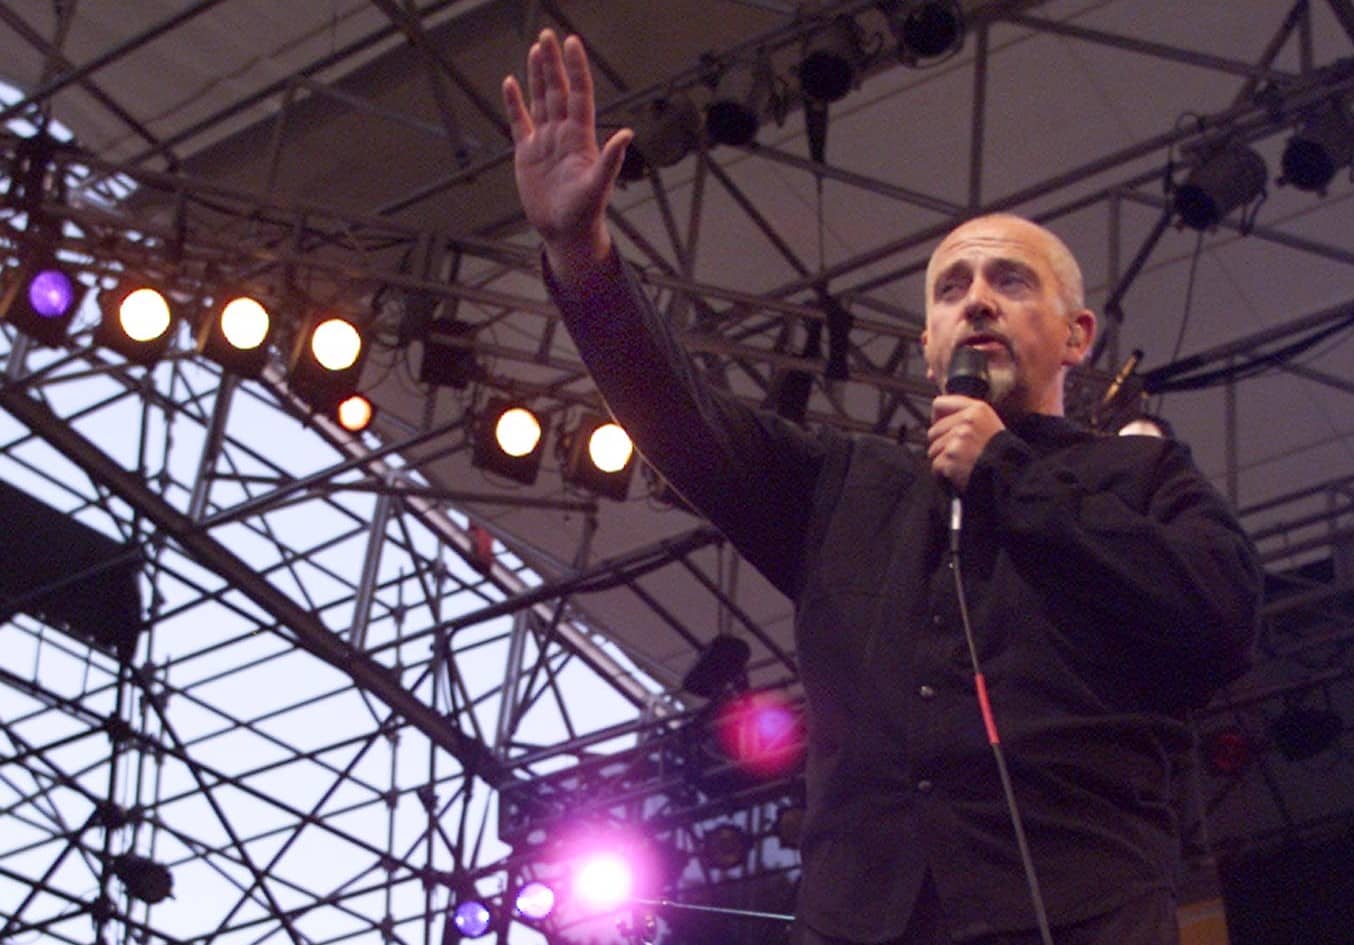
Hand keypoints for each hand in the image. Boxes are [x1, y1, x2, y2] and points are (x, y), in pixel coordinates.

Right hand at [501, 30, 632, 282]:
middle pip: (558, 91)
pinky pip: (520, 122)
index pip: (578, 94)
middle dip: (553, 63)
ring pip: (541, 101)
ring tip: (536, 48)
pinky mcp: (528, 154)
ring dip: (538, 76)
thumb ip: (611, 160)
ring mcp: (545, 142)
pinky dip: (514, 103)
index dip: (575, 69)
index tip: (571, 43)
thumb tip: (627, 134)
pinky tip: (510, 83)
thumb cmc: (585, 213)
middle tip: (548, 35)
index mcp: (581, 138)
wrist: (566, 232)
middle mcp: (563, 134)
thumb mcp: (598, 186)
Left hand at [927, 395, 1004, 492]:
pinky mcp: (951, 457)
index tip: (943, 429)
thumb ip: (966, 416)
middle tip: (959, 454)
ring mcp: (958, 439)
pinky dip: (943, 474)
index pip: (940, 404)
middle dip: (941, 445)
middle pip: (933, 431)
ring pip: (933, 450)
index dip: (937, 418)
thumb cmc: (1000, 454)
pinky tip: (959, 475)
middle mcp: (966, 421)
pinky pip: (936, 466)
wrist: (1009, 476)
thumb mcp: (989, 424)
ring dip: (943, 460)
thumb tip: (939, 417)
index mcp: (977, 409)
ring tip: (962, 464)